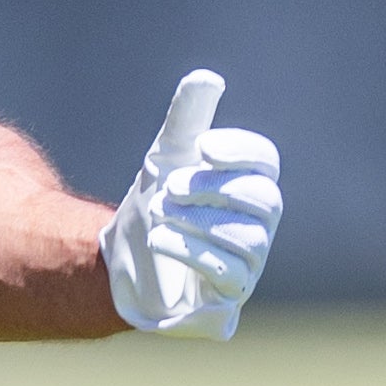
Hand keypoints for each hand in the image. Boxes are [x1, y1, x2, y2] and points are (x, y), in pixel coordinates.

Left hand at [98, 69, 282, 341]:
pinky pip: (229, 284)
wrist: (119, 262)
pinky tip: (160, 241)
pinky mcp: (226, 306)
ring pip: (247, 242)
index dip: (240, 152)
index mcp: (250, 187)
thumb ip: (187, 120)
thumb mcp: (166, 158)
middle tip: (169, 189)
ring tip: (158, 217)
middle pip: (264, 201)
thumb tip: (207, 78)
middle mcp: (259, 229)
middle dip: (214, 190)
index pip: (265, 162)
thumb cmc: (156, 205)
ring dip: (198, 224)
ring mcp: (247, 269)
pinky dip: (193, 257)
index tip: (203, 147)